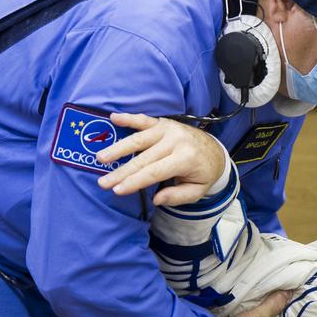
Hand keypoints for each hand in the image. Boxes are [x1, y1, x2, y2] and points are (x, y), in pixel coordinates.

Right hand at [95, 112, 228, 205]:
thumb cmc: (204, 173)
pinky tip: (114, 117)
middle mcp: (176, 141)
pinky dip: (129, 118)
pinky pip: (145, 120)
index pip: (154, 172)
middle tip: (102, 182)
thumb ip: (178, 196)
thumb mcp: (198, 190)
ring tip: (101, 158)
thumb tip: (156, 199)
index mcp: (186, 158)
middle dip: (121, 171)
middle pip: (143, 158)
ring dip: (118, 148)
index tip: (116, 190)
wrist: (216, 151)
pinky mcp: (164, 123)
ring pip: (139, 139)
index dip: (134, 181)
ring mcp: (169, 129)